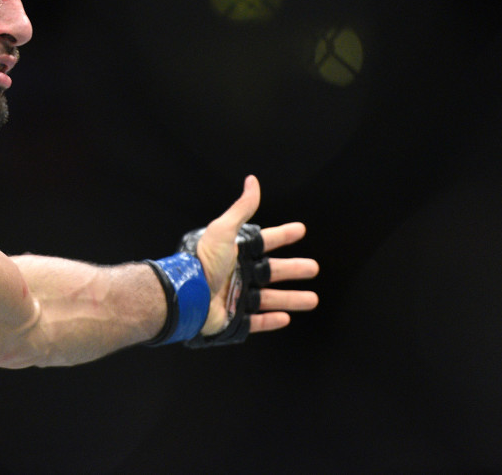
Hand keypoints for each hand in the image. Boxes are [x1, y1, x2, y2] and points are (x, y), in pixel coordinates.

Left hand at [195, 175, 318, 334]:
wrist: (187, 294)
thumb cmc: (203, 260)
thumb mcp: (223, 230)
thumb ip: (241, 209)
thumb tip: (252, 181)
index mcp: (236, 253)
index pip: (265, 242)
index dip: (283, 235)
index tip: (300, 229)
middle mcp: (238, 274)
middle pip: (272, 271)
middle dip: (293, 269)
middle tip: (314, 268)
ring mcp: (237, 297)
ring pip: (270, 299)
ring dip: (291, 299)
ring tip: (313, 300)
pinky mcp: (234, 319)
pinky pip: (256, 321)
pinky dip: (271, 321)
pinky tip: (286, 318)